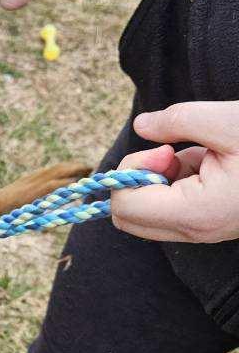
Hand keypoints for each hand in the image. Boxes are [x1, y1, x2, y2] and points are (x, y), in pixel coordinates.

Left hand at [111, 102, 238, 241]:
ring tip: (200, 157)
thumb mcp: (229, 121)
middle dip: (139, 179)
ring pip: (148, 213)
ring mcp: (204, 231)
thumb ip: (178, 121)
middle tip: (170, 154)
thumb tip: (141, 125)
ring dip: (161, 179)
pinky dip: (178, 182)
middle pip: (128, 217)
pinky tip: (207, 165)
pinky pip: (172, 208)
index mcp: (197, 213)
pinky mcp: (210, 223)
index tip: (164, 151)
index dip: (132, 173)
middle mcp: (197, 231)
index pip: (125, 207)